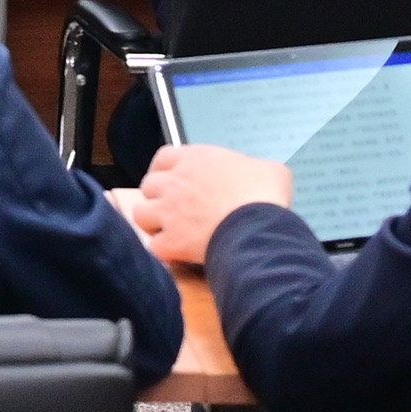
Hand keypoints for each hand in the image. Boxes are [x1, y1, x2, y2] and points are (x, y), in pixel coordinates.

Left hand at [115, 140, 293, 267]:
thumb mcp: (270, 170)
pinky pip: (154, 246)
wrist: (257, 228)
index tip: (172, 179)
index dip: (165, 169)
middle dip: (157, 197)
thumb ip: (255, 169)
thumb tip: (261, 176)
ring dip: (152, 223)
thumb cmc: (265, 195)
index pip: (163, 157)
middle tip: (173, 209)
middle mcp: (175, 182)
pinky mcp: (171, 241)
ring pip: (140, 214)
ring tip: (168, 231)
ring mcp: (169, 212)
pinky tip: (176, 254)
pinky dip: (164, 251)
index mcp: (195, 159)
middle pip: (148, 185)